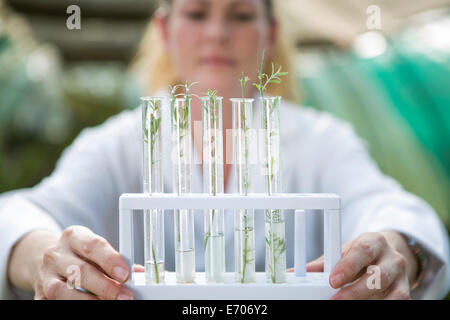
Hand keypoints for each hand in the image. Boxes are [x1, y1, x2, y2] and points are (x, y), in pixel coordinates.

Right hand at [31, 226, 134, 299]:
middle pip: (80, 271)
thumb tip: (139, 274)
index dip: (110, 260)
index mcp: (74, 237)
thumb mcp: (96, 250)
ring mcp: (45, 275)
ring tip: (109, 304)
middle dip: (106, 286)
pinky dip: (73, 305)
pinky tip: (91, 306)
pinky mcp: (39, 294)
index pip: (93, 245)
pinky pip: (53, 302)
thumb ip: (115, 261)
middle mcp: (56, 254)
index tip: (126, 275)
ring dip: (89, 301)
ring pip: (63, 291)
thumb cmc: (80, 255)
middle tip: (125, 296)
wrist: (51, 260)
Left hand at [290, 231, 417, 299]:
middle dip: (356, 290)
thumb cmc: (361, 254)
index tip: (333, 280)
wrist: (389, 253)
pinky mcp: (406, 291)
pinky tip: (368, 307)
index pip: (362, 250)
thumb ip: (323, 264)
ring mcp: (402, 276)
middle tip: (335, 299)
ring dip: (370, 300)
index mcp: (373, 241)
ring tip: (347, 305)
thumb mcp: (344, 252)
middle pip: (378, 275)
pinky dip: (384, 306)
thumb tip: (294, 273)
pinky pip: (400, 302)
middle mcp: (391, 257)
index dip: (348, 266)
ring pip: (393, 293)